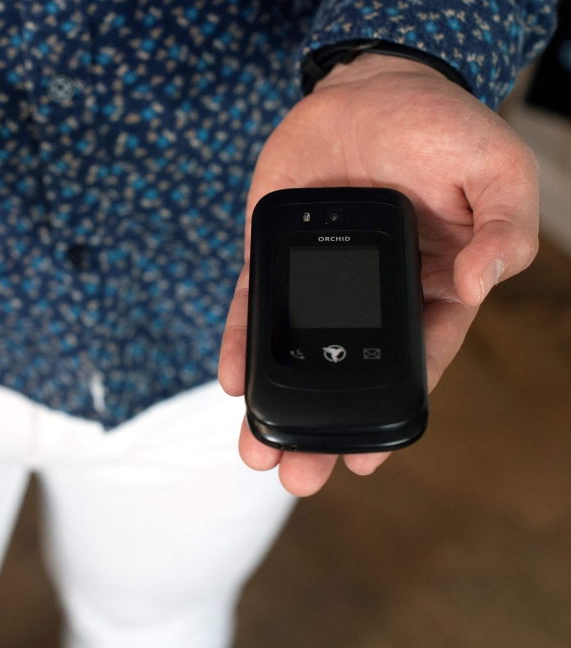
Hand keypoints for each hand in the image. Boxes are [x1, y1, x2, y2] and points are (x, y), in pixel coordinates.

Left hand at [219, 55, 538, 495]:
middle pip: (344, 373)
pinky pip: (255, 304)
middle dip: (321, 428)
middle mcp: (371, 295)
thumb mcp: (496, 172)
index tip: (365, 461)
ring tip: (253, 453)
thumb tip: (477, 281)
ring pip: (294, 352)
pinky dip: (242, 342)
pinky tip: (231, 380)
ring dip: (273, 403)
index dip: (390, 415)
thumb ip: (501, 228)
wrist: (371, 84)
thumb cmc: (441, 130)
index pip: (414, 364)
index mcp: (432, 287)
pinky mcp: (274, 253)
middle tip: (296, 478)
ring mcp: (318, 277)